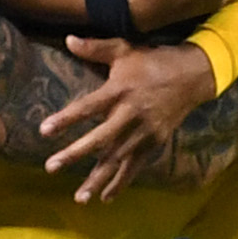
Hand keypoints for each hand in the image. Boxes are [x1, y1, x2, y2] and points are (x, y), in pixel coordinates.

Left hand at [42, 39, 218, 201]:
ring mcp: (144, 131)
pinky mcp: (155, 142)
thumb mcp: (124, 49)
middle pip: (100, 138)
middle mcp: (131, 114)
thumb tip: (68, 40)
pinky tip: (105, 198)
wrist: (193, 76)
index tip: (44, 131)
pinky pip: (136, 166)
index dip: (66, 119)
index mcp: (119, 90)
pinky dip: (121, 183)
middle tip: (51, 167)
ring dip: (98, 179)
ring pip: (117, 159)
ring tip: (79, 198)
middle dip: (75, 154)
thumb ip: (95, 47)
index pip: (87, 107)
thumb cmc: (152, 61)